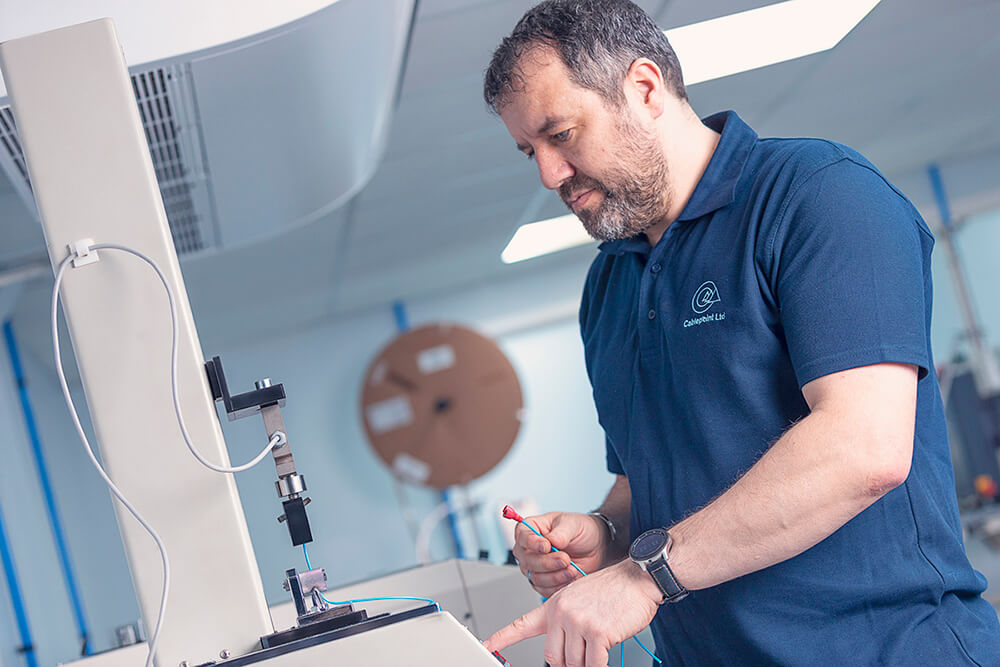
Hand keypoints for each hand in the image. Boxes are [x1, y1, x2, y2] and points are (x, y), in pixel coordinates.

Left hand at [484, 559, 661, 666]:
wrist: (636, 579)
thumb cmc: (612, 591)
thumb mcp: (578, 598)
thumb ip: (564, 622)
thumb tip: (563, 652)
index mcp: (553, 605)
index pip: (521, 625)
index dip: (501, 638)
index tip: (486, 645)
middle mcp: (561, 613)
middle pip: (554, 658)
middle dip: (569, 663)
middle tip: (583, 657)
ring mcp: (578, 622)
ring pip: (575, 664)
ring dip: (588, 663)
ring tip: (600, 648)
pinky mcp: (597, 632)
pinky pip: (594, 664)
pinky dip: (600, 665)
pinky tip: (606, 655)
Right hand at [513, 512, 607, 596]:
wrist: (595, 547)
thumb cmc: (581, 531)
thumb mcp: (573, 524)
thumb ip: (561, 533)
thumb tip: (552, 541)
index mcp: (531, 528)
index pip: (523, 536)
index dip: (533, 543)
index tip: (546, 546)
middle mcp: (528, 549)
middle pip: (528, 561)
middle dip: (548, 563)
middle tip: (566, 559)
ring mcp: (534, 567)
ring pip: (536, 578)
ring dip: (555, 576)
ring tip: (572, 569)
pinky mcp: (543, 582)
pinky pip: (545, 590)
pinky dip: (559, 586)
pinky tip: (571, 577)